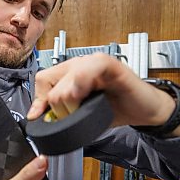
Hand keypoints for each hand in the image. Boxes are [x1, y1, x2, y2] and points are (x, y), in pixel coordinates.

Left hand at [27, 53, 179, 133]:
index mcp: (70, 73)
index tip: (42, 116)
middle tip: (75, 115)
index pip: (42, 80)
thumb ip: (59, 111)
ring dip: (70, 102)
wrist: (145, 112)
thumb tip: (35, 116)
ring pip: (65, 81)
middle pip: (50, 82)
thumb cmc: (115, 110)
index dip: (40, 101)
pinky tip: (87, 96)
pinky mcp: (110, 64)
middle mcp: (80, 64)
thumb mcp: (81, 114)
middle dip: (58, 107)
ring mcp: (94, 62)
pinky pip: (87, 69)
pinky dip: (82, 85)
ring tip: (84, 109)